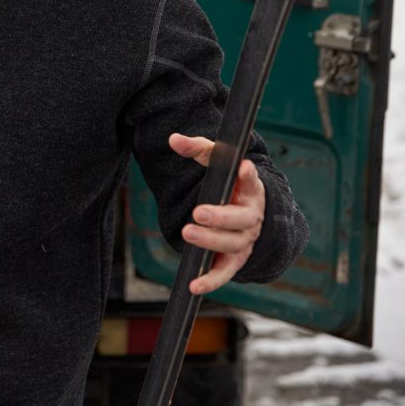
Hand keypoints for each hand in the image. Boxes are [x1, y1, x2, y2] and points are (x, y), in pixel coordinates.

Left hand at [169, 133, 265, 295]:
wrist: (246, 212)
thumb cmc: (228, 183)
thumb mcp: (215, 162)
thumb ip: (197, 149)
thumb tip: (173, 140)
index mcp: (250, 190)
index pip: (252, 182)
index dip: (248, 177)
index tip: (243, 168)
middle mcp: (252, 217)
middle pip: (241, 220)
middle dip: (219, 217)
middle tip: (198, 213)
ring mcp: (245, 240)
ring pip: (232, 245)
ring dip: (211, 241)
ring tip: (187, 233)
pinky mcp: (235, 260)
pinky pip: (224, 272)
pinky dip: (211, 281)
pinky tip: (194, 285)